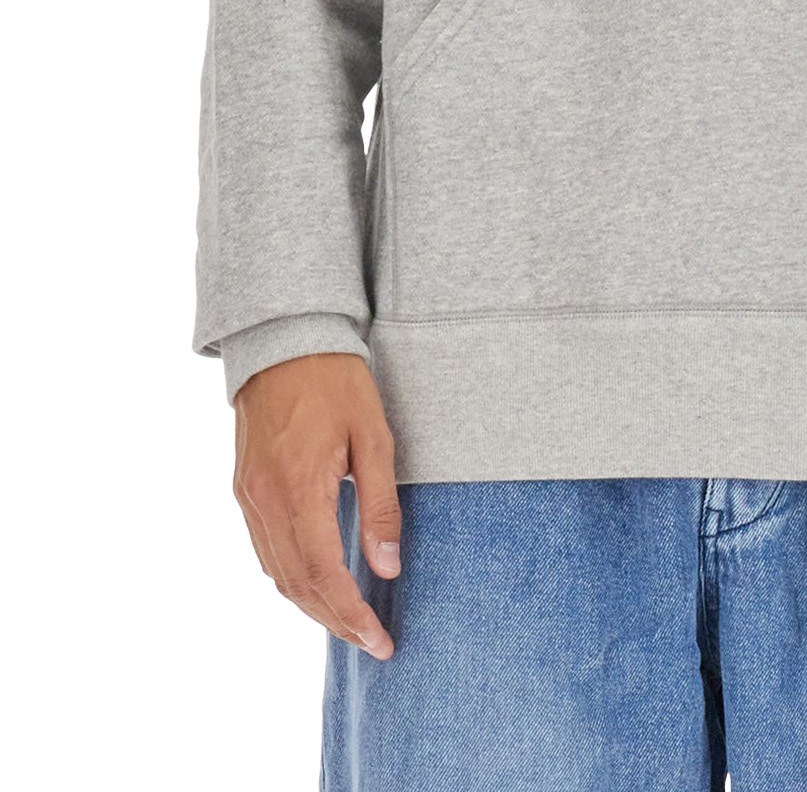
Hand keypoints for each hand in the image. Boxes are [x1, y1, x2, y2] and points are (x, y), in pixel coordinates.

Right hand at [233, 352, 400, 659]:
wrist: (284, 340)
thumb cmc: (337, 382)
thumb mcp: (374, 437)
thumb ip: (380, 506)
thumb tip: (386, 568)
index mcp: (299, 488)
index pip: (322, 574)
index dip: (350, 615)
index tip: (378, 640)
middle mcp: (265, 501)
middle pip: (295, 585)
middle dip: (334, 621)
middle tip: (372, 642)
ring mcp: (248, 497)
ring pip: (276, 573)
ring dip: (311, 605)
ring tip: (350, 621)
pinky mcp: (244, 490)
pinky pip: (265, 550)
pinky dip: (291, 577)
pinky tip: (318, 582)